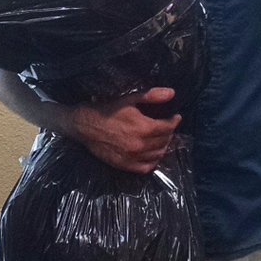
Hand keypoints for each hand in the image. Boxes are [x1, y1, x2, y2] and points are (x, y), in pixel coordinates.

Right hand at [67, 87, 181, 172]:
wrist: (84, 125)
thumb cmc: (107, 110)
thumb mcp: (129, 99)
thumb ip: (152, 96)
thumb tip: (172, 93)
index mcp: (143, 127)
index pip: (168, 127)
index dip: (174, 121)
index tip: (175, 117)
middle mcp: (140, 145)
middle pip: (164, 141)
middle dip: (169, 133)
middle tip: (167, 127)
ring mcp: (133, 157)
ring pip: (157, 155)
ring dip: (162, 146)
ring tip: (161, 139)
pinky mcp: (125, 165)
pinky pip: (146, 167)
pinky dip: (152, 161)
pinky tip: (151, 153)